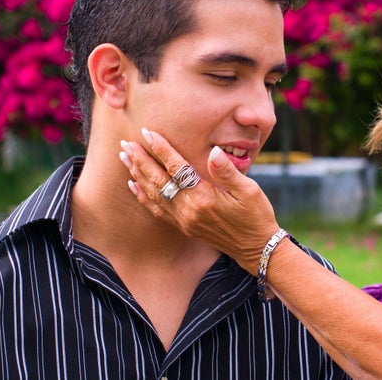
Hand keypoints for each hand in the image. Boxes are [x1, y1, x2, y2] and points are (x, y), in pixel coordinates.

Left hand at [119, 128, 280, 273]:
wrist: (256, 248)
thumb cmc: (256, 215)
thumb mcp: (250, 190)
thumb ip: (228, 171)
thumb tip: (214, 152)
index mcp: (204, 197)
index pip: (177, 167)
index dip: (161, 149)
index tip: (148, 133)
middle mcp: (189, 209)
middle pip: (158, 180)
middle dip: (141, 160)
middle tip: (126, 143)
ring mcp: (184, 220)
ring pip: (154, 194)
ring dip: (138, 174)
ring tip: (125, 158)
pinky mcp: (184, 227)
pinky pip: (158, 210)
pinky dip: (143, 196)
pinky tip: (134, 185)